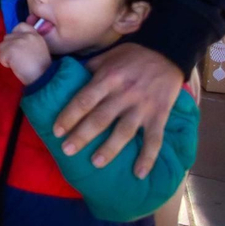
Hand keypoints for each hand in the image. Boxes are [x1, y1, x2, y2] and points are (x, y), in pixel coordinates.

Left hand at [0, 23, 51, 84]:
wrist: (43, 78)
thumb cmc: (42, 69)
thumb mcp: (39, 49)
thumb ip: (28, 42)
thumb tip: (14, 42)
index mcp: (35, 35)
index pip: (21, 26)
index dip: (15, 34)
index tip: (17, 45)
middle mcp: (26, 35)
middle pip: (7, 37)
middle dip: (9, 48)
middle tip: (18, 58)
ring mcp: (17, 41)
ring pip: (2, 46)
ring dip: (6, 55)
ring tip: (17, 63)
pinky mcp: (10, 50)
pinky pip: (0, 56)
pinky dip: (5, 63)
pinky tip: (15, 67)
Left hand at [52, 43, 182, 175]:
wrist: (167, 51)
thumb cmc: (131, 55)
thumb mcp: (106, 56)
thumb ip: (89, 70)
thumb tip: (66, 81)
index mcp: (107, 78)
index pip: (84, 100)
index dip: (69, 116)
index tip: (56, 130)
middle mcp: (123, 93)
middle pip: (100, 118)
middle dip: (82, 136)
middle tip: (67, 151)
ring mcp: (143, 106)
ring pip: (124, 131)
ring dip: (110, 149)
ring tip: (96, 163)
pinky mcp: (160, 115)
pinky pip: (154, 139)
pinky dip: (148, 157)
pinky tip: (139, 173)